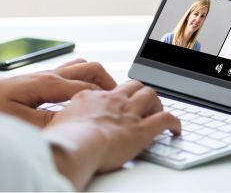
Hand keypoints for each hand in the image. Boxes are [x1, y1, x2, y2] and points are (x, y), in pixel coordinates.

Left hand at [0, 59, 116, 126]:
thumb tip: (74, 121)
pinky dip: (84, 78)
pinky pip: (72, 71)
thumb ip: (51, 121)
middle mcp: (52, 75)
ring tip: (104, 93)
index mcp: (50, 84)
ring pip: (82, 66)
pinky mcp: (42, 78)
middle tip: (117, 97)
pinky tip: (82, 93)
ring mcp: (48, 74)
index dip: (106, 98)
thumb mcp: (21, 121)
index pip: (89, 88)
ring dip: (97, 77)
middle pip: (91, 69)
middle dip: (109, 81)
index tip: (118, 108)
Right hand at [45, 81, 180, 189]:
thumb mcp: (54, 124)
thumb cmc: (61, 139)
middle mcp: (112, 100)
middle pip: (133, 86)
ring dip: (156, 103)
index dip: (115, 97)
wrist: (75, 144)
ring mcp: (129, 112)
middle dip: (139, 93)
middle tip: (142, 104)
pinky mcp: (142, 129)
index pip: (108, 91)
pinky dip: (174, 122)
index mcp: (91, 98)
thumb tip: (56, 128)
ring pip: (150, 95)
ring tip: (157, 112)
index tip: (116, 104)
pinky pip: (166, 119)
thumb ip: (61, 122)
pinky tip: (176, 129)